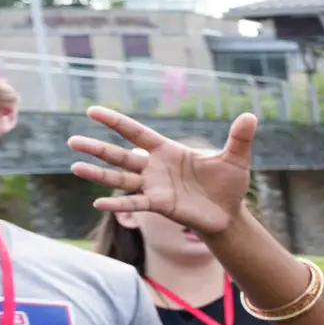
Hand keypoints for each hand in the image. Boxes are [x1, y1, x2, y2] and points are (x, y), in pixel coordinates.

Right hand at [68, 108, 258, 236]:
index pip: (136, 133)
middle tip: (72, 140)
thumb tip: (251, 115)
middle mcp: (155, 167)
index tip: (92, 111)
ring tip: (75, 166)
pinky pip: (134, 203)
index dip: (116, 122)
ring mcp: (154, 187)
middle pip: (120, 154)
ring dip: (98, 173)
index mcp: (168, 151)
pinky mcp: (158, 206)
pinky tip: (98, 202)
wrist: (229, 214)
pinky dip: (117, 203)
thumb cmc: (229, 183)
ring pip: (120, 178)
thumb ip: (239, 138)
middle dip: (97, 148)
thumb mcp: (236, 158)